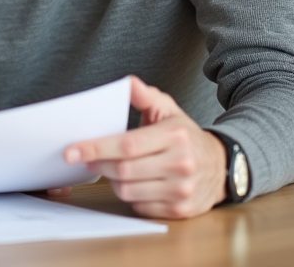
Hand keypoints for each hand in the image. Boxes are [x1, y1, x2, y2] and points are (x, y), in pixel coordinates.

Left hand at [63, 76, 227, 218]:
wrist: (222, 166)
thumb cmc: (186, 136)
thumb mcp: (169, 110)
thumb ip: (146, 96)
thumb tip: (127, 83)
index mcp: (174, 137)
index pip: (127, 145)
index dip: (96, 148)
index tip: (72, 151)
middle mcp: (180, 164)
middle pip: (123, 171)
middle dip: (99, 164)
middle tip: (86, 158)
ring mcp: (182, 190)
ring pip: (128, 191)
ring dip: (113, 181)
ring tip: (114, 168)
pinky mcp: (181, 210)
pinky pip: (140, 206)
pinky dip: (130, 196)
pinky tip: (135, 183)